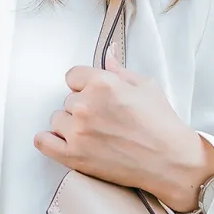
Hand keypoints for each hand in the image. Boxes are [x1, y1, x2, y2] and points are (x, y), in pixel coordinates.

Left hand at [36, 50, 213, 211]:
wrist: (170, 161)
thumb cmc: (162, 124)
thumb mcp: (146, 86)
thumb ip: (119, 69)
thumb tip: (108, 52)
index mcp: (103, 83)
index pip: (73, 76)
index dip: (84, 85)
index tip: (94, 95)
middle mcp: (86, 105)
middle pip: (67, 100)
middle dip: (82, 107)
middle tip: (103, 119)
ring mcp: (77, 132)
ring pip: (57, 119)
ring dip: (70, 125)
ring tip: (94, 134)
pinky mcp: (73, 156)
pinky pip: (43, 142)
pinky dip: (50, 140)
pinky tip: (65, 141)